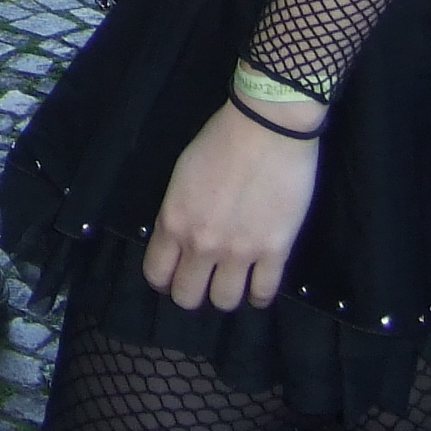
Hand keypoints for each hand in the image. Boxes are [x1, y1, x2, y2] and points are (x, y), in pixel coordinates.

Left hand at [143, 100, 320, 310]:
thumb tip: (180, 236)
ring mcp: (239, 251)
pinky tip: (257, 286)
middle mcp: (201, 243)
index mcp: (174, 221)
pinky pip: (263, 293)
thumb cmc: (220, 141)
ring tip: (231, 281)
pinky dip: (258, 296)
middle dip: (192, 292)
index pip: (156, 273)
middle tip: (203, 279)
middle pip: (187, 296)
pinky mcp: (274, 252)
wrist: (266, 128)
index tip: (173, 274)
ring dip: (225, 295)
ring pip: (224, 302)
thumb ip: (178, 212)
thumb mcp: (181, 176)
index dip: (163, 279)